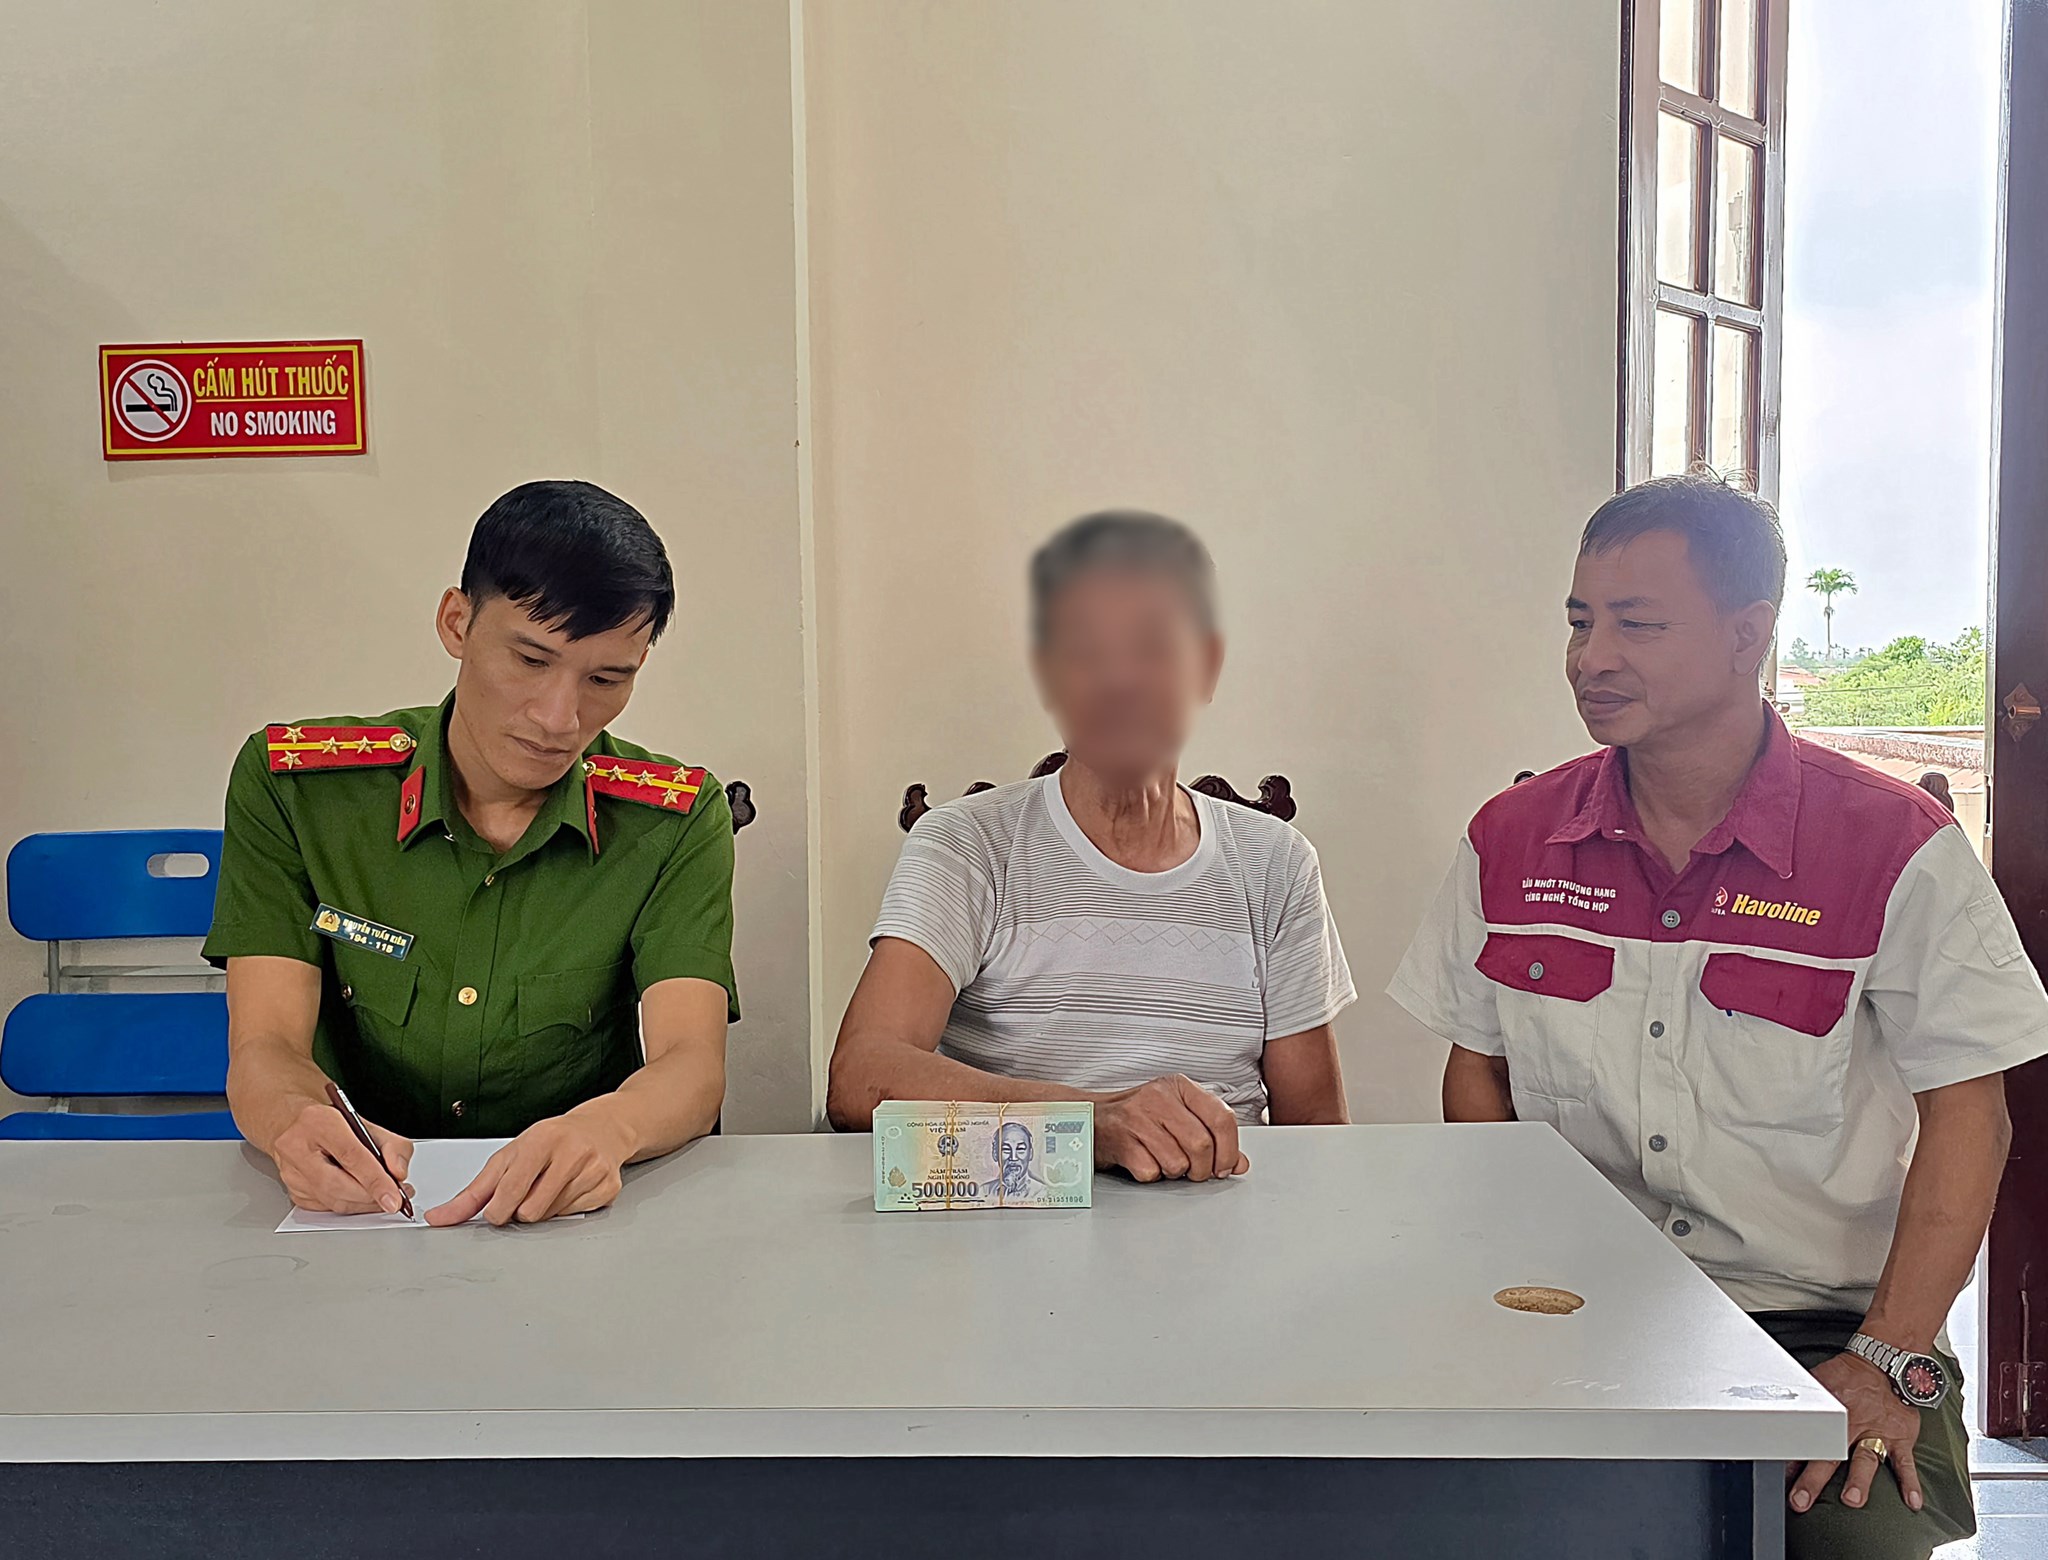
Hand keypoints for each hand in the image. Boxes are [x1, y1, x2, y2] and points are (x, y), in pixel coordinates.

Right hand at [269, 1099, 413, 1213]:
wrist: (293, 1124)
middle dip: (371, 1197)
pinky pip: (326, 1208)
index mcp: (318, 1123)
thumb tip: (398, 1174)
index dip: (376, 1180)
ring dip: (363, 1205)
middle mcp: (297, 1148)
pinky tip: (362, 1198)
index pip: (351, 1156)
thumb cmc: (330, 1123)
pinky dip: (349, 1205)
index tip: (394, 1198)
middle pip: (338, 1185)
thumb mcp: (367, 1123)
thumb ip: (391, 1145)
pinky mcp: (292, 1191)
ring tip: (384, 1197)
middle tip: (395, 1198)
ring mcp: (291, 1173)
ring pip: (332, 1202)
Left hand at [425, 1107, 633, 1226]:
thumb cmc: (550, 1142)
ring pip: (552, 1216)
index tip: (498, 1207)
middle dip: (522, 1209)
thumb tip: (439, 1219)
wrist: (601, 1128)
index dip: (498, 1209)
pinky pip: (574, 1216)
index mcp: (541, 1140)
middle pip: (531, 1211)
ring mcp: (594, 1170)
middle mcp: (572, 1152)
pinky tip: (571, 1188)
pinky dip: (566, 1209)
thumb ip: (473, 1192)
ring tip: (551, 1186)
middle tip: (530, 1191)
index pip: (510, 1191)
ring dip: (544, 1209)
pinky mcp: (609, 1188)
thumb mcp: (509, 1157)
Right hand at [1094, 1074, 1249, 1182]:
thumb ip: (1212, 1136)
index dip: (1229, 1150)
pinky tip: (1145, 1160)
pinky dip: (1152, 1175)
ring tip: (1164, 1160)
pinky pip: (1152, 1172)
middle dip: (1203, 1169)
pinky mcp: (1121, 1141)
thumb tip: (1239, 1163)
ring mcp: (1138, 1118)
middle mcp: (1159, 1097)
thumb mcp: (1179, 1116)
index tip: (1226, 1166)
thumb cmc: (1140, 1117)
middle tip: (1196, 1171)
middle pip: (1202, 1145)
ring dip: (1175, 1172)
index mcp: (1179, 1086)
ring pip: (1178, 1163)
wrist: (1092, 1118)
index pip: (1222, 1118)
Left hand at [1790, 1351, 1924, 1515]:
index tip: (1778, 1477)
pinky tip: (1912, 1502)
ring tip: (1852, 1500)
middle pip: (1829, 1456)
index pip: (1805, 1437)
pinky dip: (1910, 1482)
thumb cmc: (1849, 1376)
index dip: (1790, 1457)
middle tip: (1801, 1500)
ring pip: (1866, 1459)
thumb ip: (1803, 1399)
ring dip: (1858, 1480)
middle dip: (1813, 1479)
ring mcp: (1877, 1433)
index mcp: (1829, 1412)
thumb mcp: (1819, 1380)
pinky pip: (1905, 1462)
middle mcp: (1851, 1426)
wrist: (1885, 1364)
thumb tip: (1773, 1405)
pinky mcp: (1899, 1437)